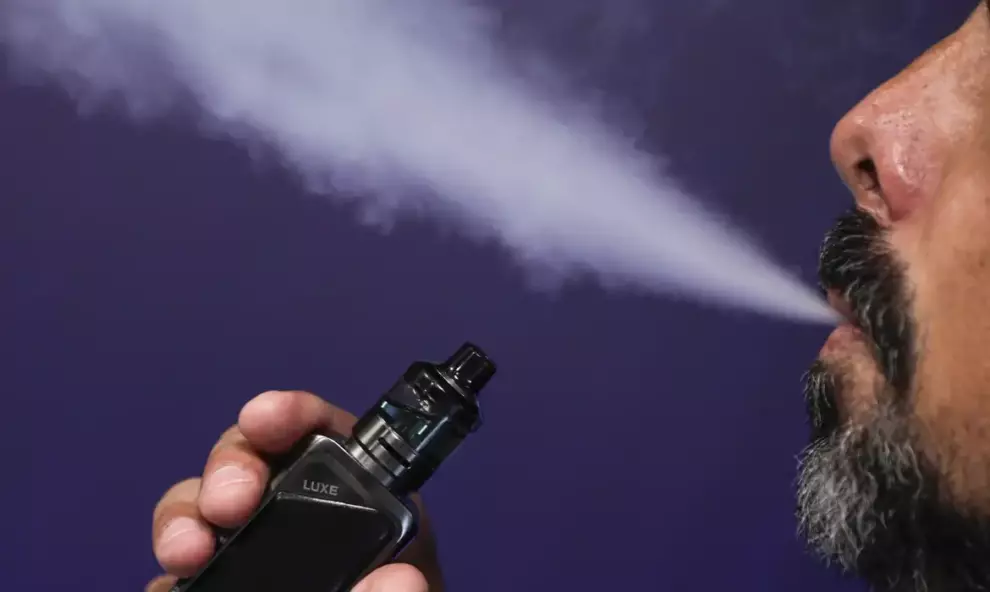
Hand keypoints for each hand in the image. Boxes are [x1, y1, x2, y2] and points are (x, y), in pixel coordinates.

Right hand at [146, 390, 442, 591]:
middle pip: (256, 462)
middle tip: (228, 503)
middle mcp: (307, 523)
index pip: (332, 437)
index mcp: (369, 514)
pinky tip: (170, 588)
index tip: (266, 418)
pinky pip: (180, 575)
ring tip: (186, 553)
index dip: (297, 415)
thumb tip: (396, 580)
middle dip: (231, 464)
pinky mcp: (221, 591)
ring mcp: (259, 559)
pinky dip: (167, 576)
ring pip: (204, 511)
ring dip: (185, 518)